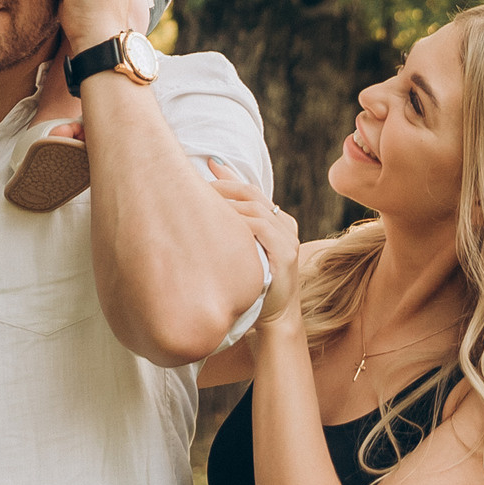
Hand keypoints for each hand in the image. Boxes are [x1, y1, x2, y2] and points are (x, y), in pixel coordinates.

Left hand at [208, 159, 300, 317]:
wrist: (275, 319)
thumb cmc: (253, 285)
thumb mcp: (241, 253)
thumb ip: (231, 231)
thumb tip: (201, 211)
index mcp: (277, 221)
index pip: (251, 190)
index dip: (229, 177)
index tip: (207, 165)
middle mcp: (285, 225)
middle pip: (251, 194)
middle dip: (223, 187)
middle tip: (196, 185)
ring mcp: (288, 238)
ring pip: (255, 208)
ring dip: (226, 203)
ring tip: (201, 202)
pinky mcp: (286, 253)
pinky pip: (260, 227)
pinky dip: (239, 221)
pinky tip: (217, 223)